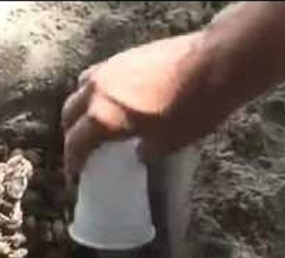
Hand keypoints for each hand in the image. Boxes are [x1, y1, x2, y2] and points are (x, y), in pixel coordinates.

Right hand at [61, 31, 221, 174]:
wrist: (215, 64)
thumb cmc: (192, 109)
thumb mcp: (169, 143)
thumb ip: (147, 151)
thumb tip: (139, 153)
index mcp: (102, 117)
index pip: (76, 143)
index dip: (73, 161)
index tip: (75, 174)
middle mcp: (97, 90)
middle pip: (69, 113)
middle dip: (71, 134)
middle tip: (80, 149)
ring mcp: (109, 68)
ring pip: (80, 90)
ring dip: (80, 108)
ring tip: (92, 121)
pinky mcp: (124, 55)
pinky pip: (97, 75)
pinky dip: (95, 90)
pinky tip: (111, 98)